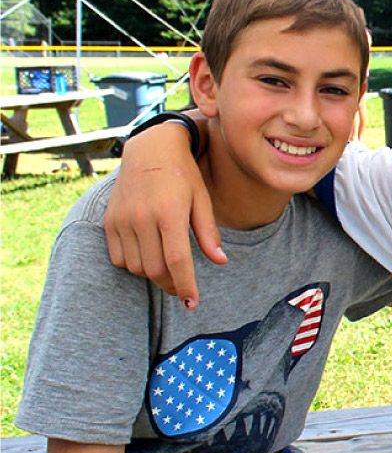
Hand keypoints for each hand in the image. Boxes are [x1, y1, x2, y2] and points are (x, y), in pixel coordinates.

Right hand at [104, 123, 222, 308]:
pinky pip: (118, 258)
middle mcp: (142, 217)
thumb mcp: (202, 199)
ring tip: (168, 269)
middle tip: (183, 289)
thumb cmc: (183, 175)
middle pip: (156, 269)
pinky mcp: (109, 221)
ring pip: (136, 267)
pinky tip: (148, 256)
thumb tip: (220, 262)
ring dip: (153, 275)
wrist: (150, 149)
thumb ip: (208, 232)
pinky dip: (133, 265)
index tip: (192, 303)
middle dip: (171, 285)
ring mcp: (122, 219)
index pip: (177, 261)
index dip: (185, 286)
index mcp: (169, 212)